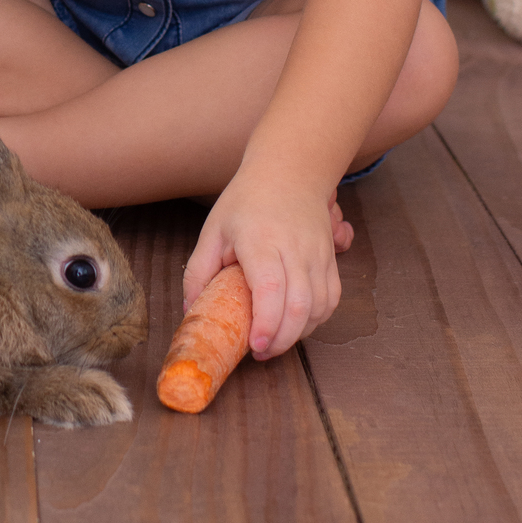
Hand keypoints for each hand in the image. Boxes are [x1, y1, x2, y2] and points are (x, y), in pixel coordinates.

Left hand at [183, 170, 342, 358]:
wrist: (289, 171)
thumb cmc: (247, 200)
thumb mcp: (213, 229)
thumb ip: (199, 271)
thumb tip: (190, 310)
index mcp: (260, 240)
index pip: (271, 290)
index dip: (267, 325)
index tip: (255, 347)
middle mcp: (294, 248)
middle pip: (299, 306)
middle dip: (282, 340)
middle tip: (261, 352)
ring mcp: (317, 254)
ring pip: (319, 307)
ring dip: (299, 333)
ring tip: (276, 339)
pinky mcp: (331, 259)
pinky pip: (331, 299)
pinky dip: (317, 319)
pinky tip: (297, 324)